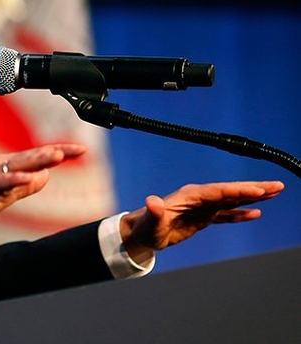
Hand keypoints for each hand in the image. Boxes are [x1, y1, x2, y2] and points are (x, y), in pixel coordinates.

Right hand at [0, 144, 86, 233]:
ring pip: (19, 164)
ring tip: (58, 156)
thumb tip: (47, 176)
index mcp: (10, 167)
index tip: (82, 149)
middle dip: (56, 152)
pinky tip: (28, 178)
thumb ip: (25, 187)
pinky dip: (14, 178)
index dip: (61, 153)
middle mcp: (2, 165)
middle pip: (33, 157)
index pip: (40, 159)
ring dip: (39, 160)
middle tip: (78, 149)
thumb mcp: (6, 196)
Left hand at [119, 181, 284, 262]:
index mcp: (189, 196)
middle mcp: (198, 198)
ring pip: (231, 200)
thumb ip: (154, 211)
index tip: (257, 190)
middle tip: (276, 186)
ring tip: (274, 193)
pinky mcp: (202, 217)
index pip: (218, 191)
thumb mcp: (150, 221)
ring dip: (252, 197)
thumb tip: (152, 201)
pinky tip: (255, 213)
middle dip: (253, 188)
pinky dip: (240, 213)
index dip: (238, 190)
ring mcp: (201, 207)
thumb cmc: (145, 227)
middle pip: (230, 191)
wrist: (141, 233)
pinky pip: (225, 214)